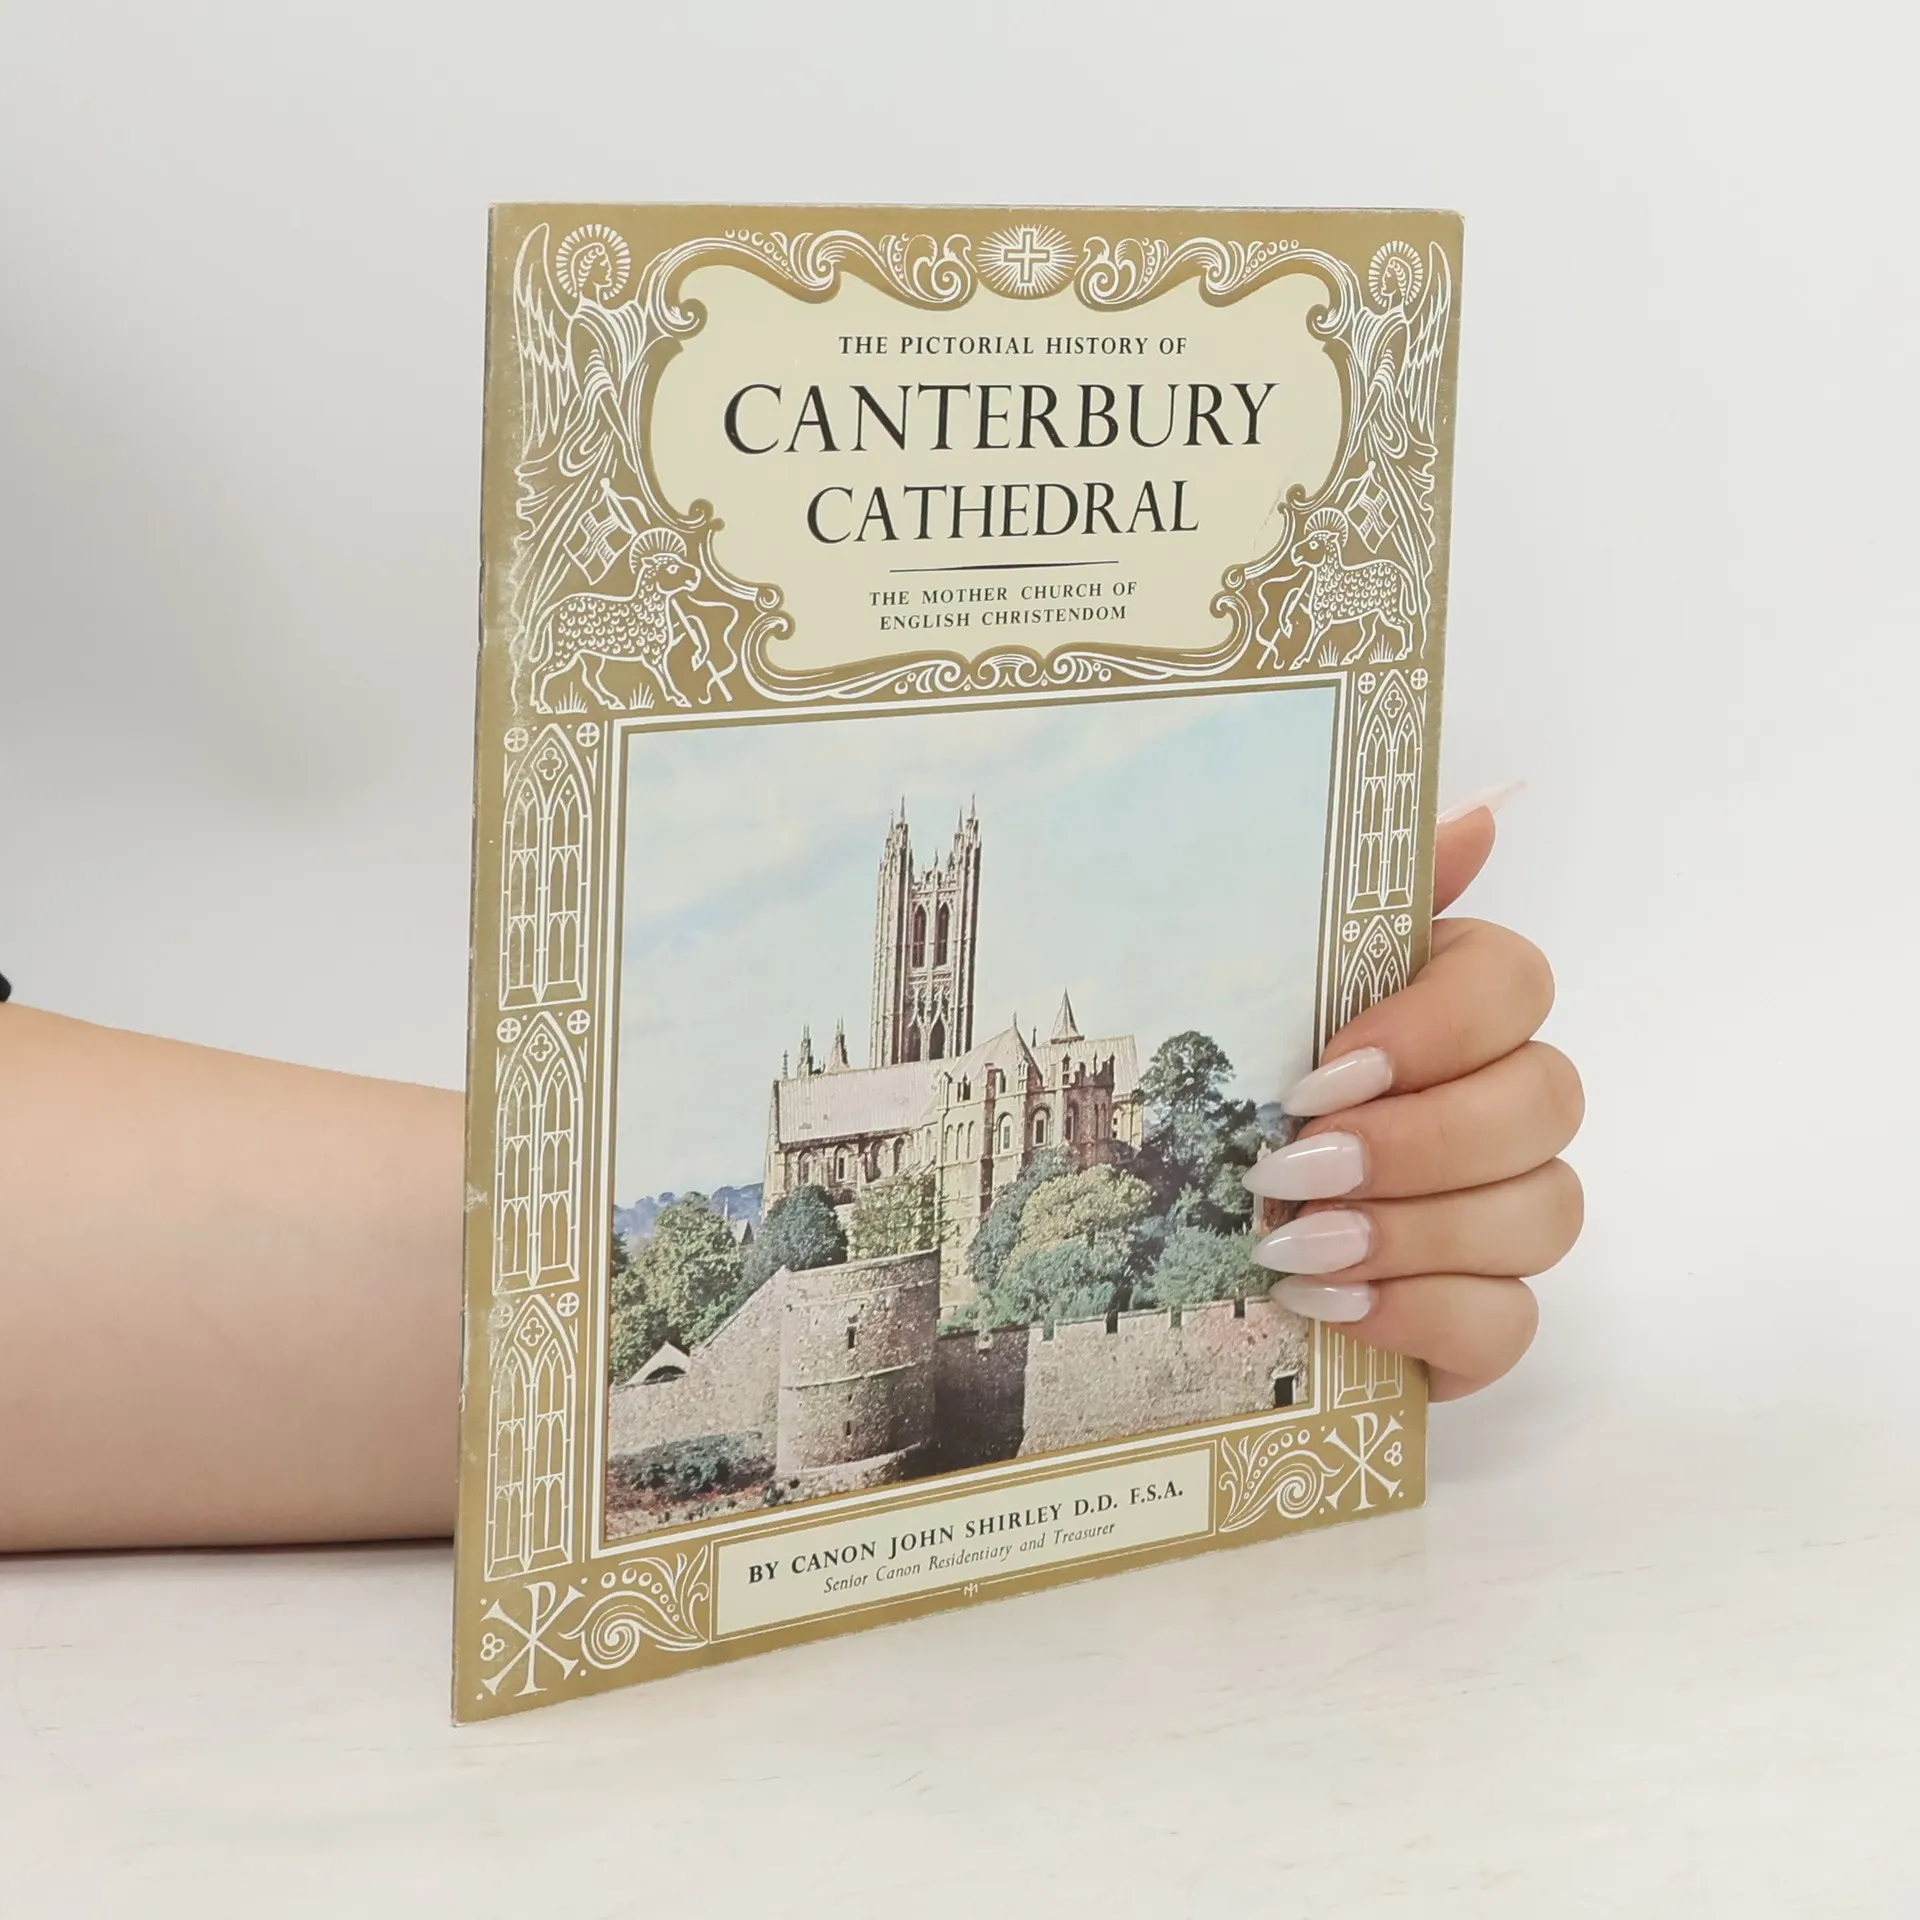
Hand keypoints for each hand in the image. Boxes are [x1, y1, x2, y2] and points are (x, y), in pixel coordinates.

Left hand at [1246, 791, 1582, 1398]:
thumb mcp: (1247, 986)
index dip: (1437, 1027)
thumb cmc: (1214, 1094)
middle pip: (1548, 1098)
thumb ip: (1350, 900)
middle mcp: (1498, 1101)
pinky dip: (1424, 1316)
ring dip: (1415, 1231)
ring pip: (1545, 1211)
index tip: (1325, 1070)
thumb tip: (1483, 812)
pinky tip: (1331, 1304)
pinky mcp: (1484, 1316)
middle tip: (1294, 1168)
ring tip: (1293, 1247)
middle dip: (1419, 1140)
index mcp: (1446, 1005)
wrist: (1156, 1244)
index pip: (1517, 982)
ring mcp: (1503, 1214)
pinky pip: (1513, 1321)